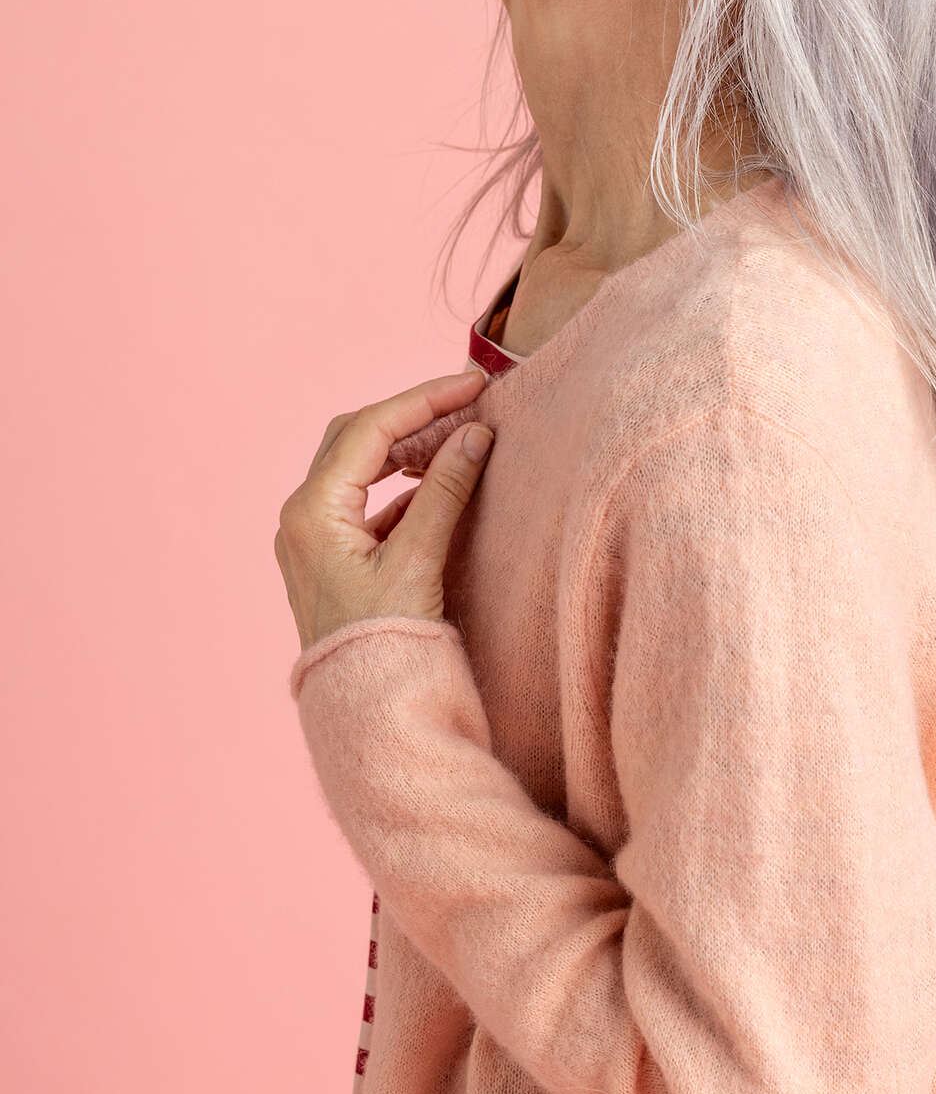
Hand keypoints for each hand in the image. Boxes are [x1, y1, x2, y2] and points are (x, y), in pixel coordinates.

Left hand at [275, 371, 494, 651]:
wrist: (362, 708)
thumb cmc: (385, 641)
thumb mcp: (418, 561)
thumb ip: (445, 491)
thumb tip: (475, 434)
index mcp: (313, 511)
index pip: (371, 429)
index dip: (424, 400)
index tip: (471, 385)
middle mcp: (302, 517)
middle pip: (355, 438)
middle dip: (411, 418)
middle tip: (465, 406)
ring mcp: (311, 537)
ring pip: (357, 466)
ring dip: (404, 449)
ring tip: (456, 443)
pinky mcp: (328, 556)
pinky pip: (362, 501)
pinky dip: (399, 486)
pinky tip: (435, 488)